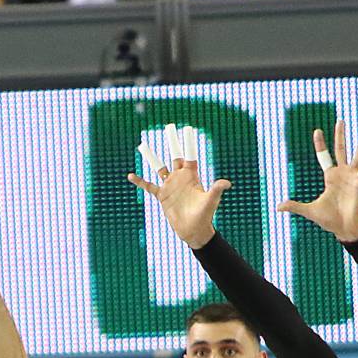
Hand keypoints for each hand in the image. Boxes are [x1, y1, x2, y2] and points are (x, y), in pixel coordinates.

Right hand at [127, 124, 229, 250]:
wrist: (193, 230)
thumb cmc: (205, 215)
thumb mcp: (211, 201)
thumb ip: (216, 189)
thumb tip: (227, 183)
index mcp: (192, 175)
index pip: (190, 154)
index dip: (189, 142)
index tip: (187, 128)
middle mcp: (180, 177)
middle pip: (175, 155)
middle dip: (172, 141)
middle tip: (169, 126)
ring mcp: (170, 186)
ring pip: (158, 167)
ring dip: (151, 156)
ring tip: (142, 145)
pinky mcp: (162, 196)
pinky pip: (149, 186)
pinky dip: (140, 181)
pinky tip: (130, 175)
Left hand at [277, 122, 357, 243]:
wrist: (344, 230)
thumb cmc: (329, 220)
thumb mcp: (309, 211)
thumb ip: (295, 206)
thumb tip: (277, 207)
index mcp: (330, 177)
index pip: (324, 156)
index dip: (320, 145)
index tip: (317, 131)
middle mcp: (342, 173)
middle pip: (340, 149)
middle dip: (340, 135)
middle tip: (340, 120)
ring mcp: (353, 176)